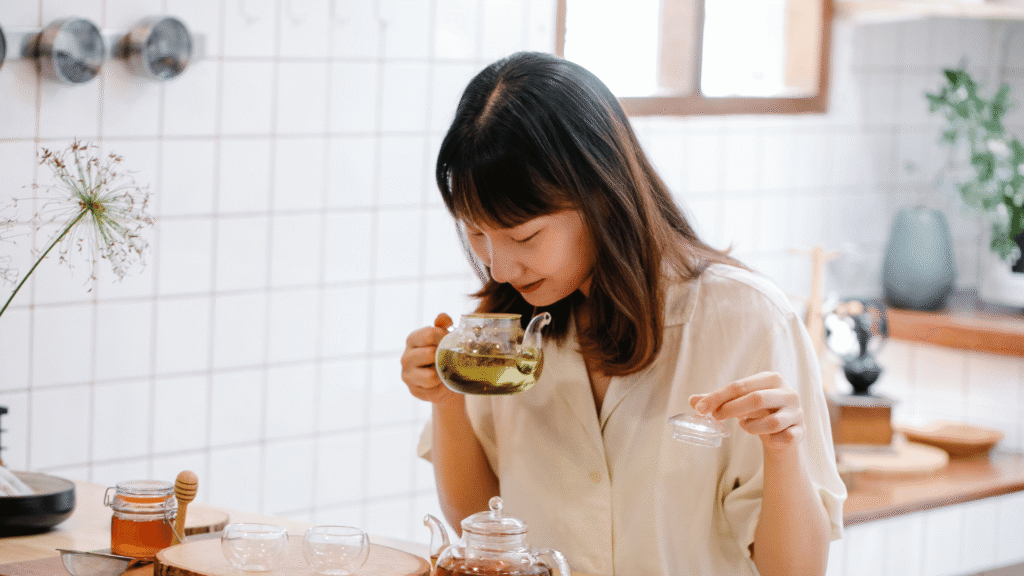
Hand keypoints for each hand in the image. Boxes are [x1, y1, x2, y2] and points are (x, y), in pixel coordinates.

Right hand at [401, 313, 460, 404]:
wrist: (446, 382)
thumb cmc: (444, 355)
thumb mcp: (445, 337)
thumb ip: (443, 325)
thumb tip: (442, 317)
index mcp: (413, 339)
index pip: (429, 334)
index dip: (444, 337)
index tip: (450, 342)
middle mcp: (406, 357)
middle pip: (431, 353)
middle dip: (444, 357)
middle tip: (449, 359)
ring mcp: (407, 375)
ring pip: (431, 375)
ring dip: (441, 374)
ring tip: (443, 372)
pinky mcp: (413, 390)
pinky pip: (433, 388)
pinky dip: (440, 386)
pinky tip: (439, 383)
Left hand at [689, 372, 803, 452]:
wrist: (784, 433)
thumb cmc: (759, 412)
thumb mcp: (739, 403)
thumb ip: (718, 401)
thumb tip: (691, 400)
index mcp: (771, 379)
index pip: (740, 385)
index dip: (718, 397)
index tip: (699, 408)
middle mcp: (787, 392)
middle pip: (756, 399)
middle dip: (731, 409)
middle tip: (716, 417)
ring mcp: (797, 412)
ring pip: (772, 422)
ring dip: (751, 427)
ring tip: (745, 426)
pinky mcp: (801, 431)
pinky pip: (785, 437)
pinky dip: (772, 439)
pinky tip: (768, 438)